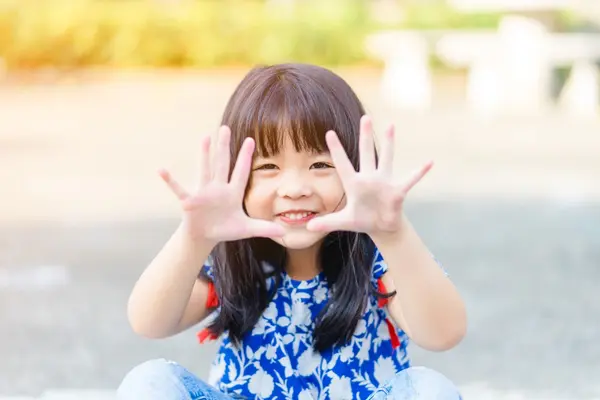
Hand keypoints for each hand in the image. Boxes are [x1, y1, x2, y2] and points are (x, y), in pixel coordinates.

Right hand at [158, 126, 284, 242]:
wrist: (205, 236)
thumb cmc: (225, 229)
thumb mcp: (246, 229)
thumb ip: (264, 228)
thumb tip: (284, 232)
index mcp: (232, 193)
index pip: (241, 172)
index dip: (246, 157)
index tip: (250, 139)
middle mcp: (218, 188)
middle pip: (222, 164)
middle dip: (224, 147)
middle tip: (225, 127)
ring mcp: (203, 193)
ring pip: (204, 170)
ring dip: (204, 155)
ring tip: (204, 138)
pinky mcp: (190, 202)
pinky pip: (179, 189)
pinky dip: (170, 181)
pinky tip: (162, 170)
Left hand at [306, 116, 431, 237]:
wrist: (381, 227)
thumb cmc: (362, 220)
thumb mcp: (343, 222)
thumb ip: (327, 222)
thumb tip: (309, 226)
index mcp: (354, 184)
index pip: (343, 164)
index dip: (337, 149)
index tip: (329, 132)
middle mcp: (369, 178)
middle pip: (366, 153)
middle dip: (365, 136)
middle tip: (365, 117)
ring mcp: (384, 183)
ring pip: (386, 158)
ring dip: (389, 143)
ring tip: (391, 125)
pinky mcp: (397, 192)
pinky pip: (410, 180)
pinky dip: (420, 172)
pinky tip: (429, 162)